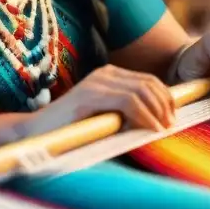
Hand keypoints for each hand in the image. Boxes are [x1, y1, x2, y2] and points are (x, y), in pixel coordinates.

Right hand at [20, 65, 175, 138]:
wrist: (37, 134)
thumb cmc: (72, 131)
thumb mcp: (106, 119)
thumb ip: (127, 115)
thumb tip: (159, 121)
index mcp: (109, 76)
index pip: (148, 80)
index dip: (165, 97)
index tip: (172, 117)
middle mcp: (104, 74)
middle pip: (148, 82)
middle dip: (165, 103)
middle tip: (171, 124)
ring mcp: (97, 82)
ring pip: (141, 89)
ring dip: (157, 110)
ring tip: (162, 127)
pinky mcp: (90, 94)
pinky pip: (127, 100)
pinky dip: (144, 114)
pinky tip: (150, 127)